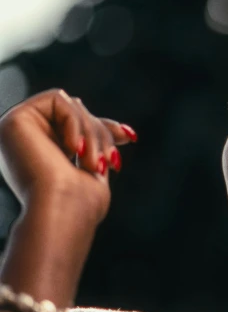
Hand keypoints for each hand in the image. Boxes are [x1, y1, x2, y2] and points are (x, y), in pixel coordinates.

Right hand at [0, 89, 136, 224]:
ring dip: (92, 132)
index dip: (104, 128)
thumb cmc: (80, 203)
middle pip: (77, 113)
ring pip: (71, 105)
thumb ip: (100, 147)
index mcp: (40, 153)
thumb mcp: (96, 167)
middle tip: (106, 161)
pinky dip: (75, 121)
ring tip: (93, 162)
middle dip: (101, 134)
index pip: (78, 125)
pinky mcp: (14, 120)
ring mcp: (17, 130)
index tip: (129, 138)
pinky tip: (73, 149)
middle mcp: (25, 140)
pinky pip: (57, 99)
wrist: (62, 212)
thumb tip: (123, 131)